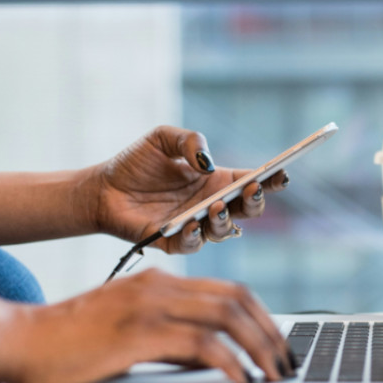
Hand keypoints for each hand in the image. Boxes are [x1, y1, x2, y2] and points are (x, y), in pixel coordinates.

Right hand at [0, 269, 293, 382]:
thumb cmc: (75, 341)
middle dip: (270, 332)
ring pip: (226, 316)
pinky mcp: (138, 332)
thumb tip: (215, 358)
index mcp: (162, 281)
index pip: (230, 290)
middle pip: (237, 299)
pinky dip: (228, 361)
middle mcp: (161, 286)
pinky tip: (240, 378)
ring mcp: (150, 305)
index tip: (278, 343)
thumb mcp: (134, 330)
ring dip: (259, 346)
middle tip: (286, 361)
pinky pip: (200, 343)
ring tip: (273, 373)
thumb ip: (174, 337)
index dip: (263, 316)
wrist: (22, 339)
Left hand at [90, 125, 288, 253]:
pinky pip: (192, 245)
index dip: (270, 179)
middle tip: (252, 189)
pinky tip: (191, 223)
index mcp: (216, 181)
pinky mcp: (173, 242)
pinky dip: (195, 236)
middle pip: (248, 210)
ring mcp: (195, 226)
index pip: (252, 182)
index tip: (281, 173)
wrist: (101, 188)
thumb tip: (207, 162)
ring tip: (216, 206)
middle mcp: (211, 205)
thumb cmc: (135, 163)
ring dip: (225, 220)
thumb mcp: (163, 138)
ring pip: (224, 231)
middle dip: (256, 202)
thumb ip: (189, 141)